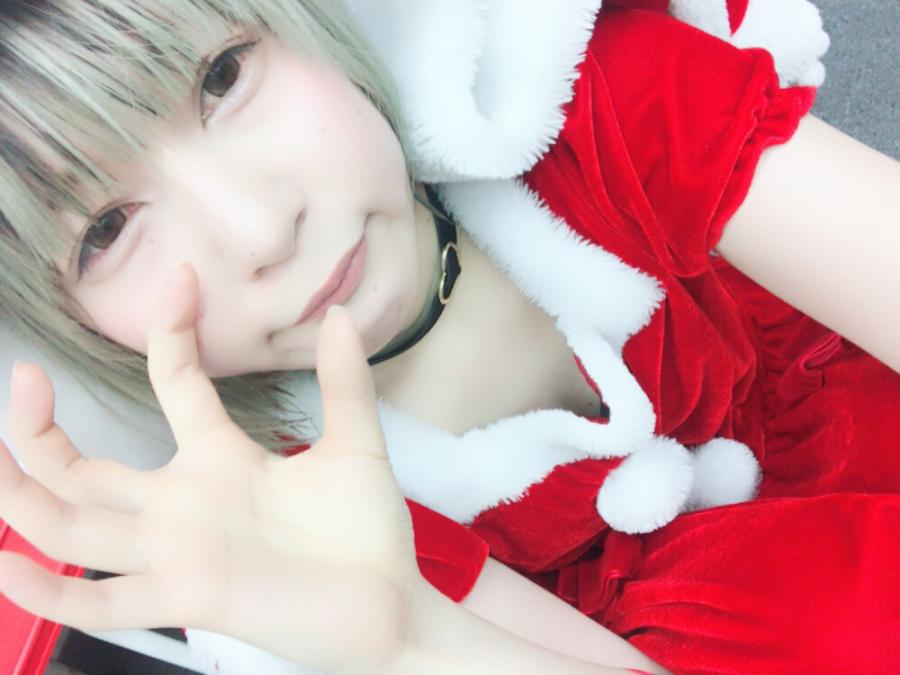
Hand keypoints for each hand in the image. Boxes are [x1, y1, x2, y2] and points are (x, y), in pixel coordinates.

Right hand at [0, 263, 420, 672]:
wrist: (390, 604)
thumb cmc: (366, 531)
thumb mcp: (355, 446)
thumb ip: (344, 385)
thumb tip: (341, 314)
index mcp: (221, 459)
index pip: (174, 384)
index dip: (170, 331)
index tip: (182, 279)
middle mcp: (184, 504)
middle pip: (86, 470)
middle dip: (41, 430)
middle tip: (26, 377)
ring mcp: (177, 552)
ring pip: (72, 527)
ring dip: (22, 496)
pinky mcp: (187, 597)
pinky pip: (101, 604)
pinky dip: (49, 593)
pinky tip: (7, 566)